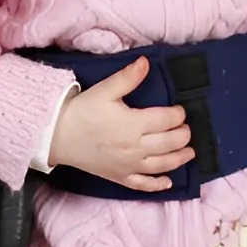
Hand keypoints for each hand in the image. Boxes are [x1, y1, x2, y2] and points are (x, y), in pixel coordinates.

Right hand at [49, 58, 194, 191]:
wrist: (57, 135)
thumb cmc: (81, 112)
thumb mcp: (104, 90)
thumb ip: (128, 77)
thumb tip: (146, 62)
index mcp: (133, 124)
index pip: (167, 120)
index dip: (178, 114)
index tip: (179, 110)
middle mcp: (135, 147)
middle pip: (170, 142)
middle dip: (182, 135)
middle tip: (185, 129)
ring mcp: (128, 165)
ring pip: (162, 164)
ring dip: (179, 158)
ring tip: (189, 152)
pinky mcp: (120, 177)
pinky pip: (143, 184)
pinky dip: (158, 185)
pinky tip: (168, 182)